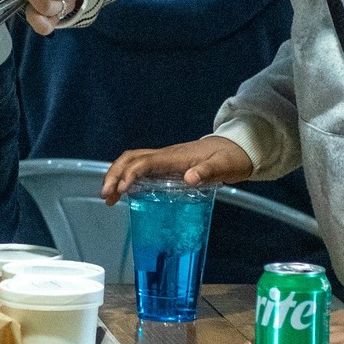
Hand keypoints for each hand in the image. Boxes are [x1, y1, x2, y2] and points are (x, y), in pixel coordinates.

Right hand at [101, 135, 254, 203]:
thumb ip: (207, 171)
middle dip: (114, 174)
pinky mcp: (167, 164)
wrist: (238, 146)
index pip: (145, 162)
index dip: (130, 175)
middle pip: (131, 158)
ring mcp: (165, 159)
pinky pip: (141, 167)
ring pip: (133, 161)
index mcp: (176, 157)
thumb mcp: (224, 165)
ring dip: (117, 175)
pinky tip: (124, 192)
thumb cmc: (231, 157)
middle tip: (105, 195)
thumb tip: (189, 178)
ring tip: (108, 196)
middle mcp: (166, 155)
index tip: (121, 191)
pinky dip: (127, 177)